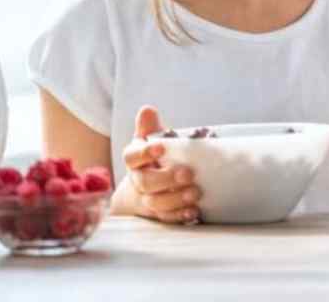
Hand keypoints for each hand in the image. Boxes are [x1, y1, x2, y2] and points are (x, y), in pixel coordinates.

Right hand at [119, 106, 202, 224]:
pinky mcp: (159, 215)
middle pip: (145, 182)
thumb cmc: (156, 158)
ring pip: (156, 203)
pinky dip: (180, 216)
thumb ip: (151, 127)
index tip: (161, 147)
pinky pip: (167, 218)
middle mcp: (138, 180)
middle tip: (188, 174)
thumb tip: (147, 110)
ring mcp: (147, 199)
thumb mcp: (153, 139)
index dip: (145, 152)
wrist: (148, 188)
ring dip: (176, 199)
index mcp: (135, 160)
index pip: (133, 156)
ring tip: (195, 193)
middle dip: (166, 179)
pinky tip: (194, 211)